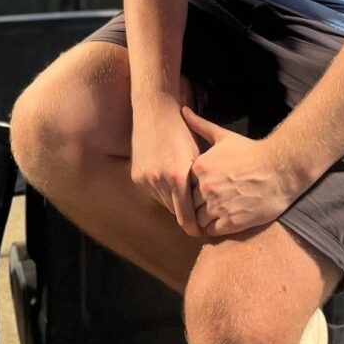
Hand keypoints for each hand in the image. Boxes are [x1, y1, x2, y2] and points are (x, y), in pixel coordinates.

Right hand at [130, 108, 200, 237]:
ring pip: (162, 201)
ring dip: (171, 199)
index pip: (185, 215)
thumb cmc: (182, 131)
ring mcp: (146, 179)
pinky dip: (160, 189)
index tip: (199, 232)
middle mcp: (159, 181)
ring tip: (182, 190)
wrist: (156, 110)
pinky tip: (167, 177)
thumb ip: (199, 180)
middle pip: (174, 210)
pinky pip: (151, 191)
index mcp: (178, 177)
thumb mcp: (197, 154)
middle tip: (196, 214)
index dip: (193, 226)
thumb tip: (207, 203)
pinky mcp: (136, 176)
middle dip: (184, 212)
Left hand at [182, 106, 300, 236]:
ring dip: (206, 218)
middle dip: (199, 204)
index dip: (194, 187)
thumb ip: (200, 125)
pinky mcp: (231, 223)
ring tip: (221, 209)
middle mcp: (206, 188)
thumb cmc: (251, 152)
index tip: (206, 186)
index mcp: (200, 168)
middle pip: (191, 204)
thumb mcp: (224, 136)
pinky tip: (228, 217)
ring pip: (199, 220)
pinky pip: (212, 232)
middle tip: (214, 199)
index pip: (184, 185)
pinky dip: (216, 228)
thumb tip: (183, 111)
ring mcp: (218, 207)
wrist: (280, 169)